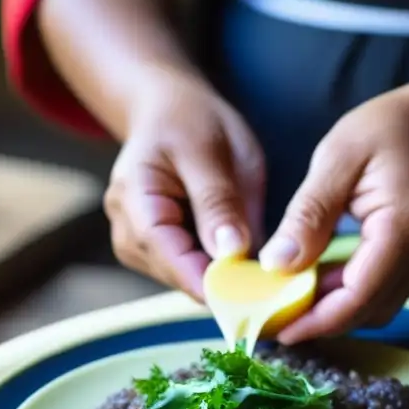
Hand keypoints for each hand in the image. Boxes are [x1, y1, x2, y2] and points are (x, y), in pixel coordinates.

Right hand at [104, 65, 264, 298]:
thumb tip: (231, 254)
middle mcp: (128, 233)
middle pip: (180, 277)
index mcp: (134, 200)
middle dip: (228, 285)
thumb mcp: (213, 151)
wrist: (169, 111)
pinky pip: (194, 271)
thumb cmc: (191, 121)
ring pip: (190, 280)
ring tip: (268, 268)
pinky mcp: (159, 253)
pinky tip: (249, 259)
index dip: (216, 284)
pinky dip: (223, 270)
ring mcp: (140, 246)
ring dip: (227, 280)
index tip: (263, 298)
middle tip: (281, 284)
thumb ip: (220, 202)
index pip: (172, 258)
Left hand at [259, 92, 408, 343]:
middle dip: (315, 323)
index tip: (276, 329)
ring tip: (282, 303)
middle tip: (267, 321)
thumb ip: (310, 213)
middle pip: (364, 311)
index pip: (358, 294)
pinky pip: (377, 297)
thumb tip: (276, 264)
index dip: (316, 320)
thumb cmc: (389, 132)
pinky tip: (310, 284)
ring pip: (371, 310)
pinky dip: (342, 299)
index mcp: (403, 230)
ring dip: (328, 314)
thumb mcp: (338, 158)